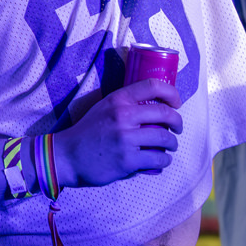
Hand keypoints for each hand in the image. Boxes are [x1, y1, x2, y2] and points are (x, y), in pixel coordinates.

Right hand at [54, 79, 182, 187]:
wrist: (67, 155)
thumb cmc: (88, 132)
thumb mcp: (103, 108)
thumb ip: (125, 104)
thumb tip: (156, 105)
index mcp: (117, 100)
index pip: (152, 85)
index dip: (172, 92)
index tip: (177, 102)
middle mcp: (123, 116)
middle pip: (165, 113)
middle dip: (178, 122)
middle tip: (177, 128)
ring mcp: (125, 139)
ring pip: (165, 139)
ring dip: (172, 144)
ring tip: (169, 147)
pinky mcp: (127, 160)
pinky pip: (158, 159)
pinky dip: (164, 160)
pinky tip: (159, 160)